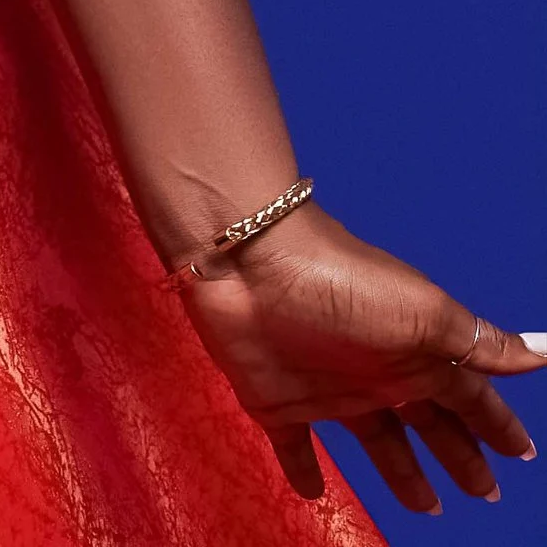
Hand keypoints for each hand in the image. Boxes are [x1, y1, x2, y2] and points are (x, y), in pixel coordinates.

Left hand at [181, 201, 543, 514]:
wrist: (251, 261)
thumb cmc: (345, 284)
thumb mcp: (424, 314)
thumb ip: (478, 344)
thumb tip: (543, 354)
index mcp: (415, 354)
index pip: (468, 399)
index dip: (496, 425)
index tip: (522, 453)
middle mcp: (377, 373)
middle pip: (428, 425)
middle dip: (458, 455)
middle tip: (484, 492)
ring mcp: (327, 388)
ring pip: (374, 440)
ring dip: (399, 471)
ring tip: (426, 508)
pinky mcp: (278, 402)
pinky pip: (295, 446)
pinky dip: (304, 470)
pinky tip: (314, 493)